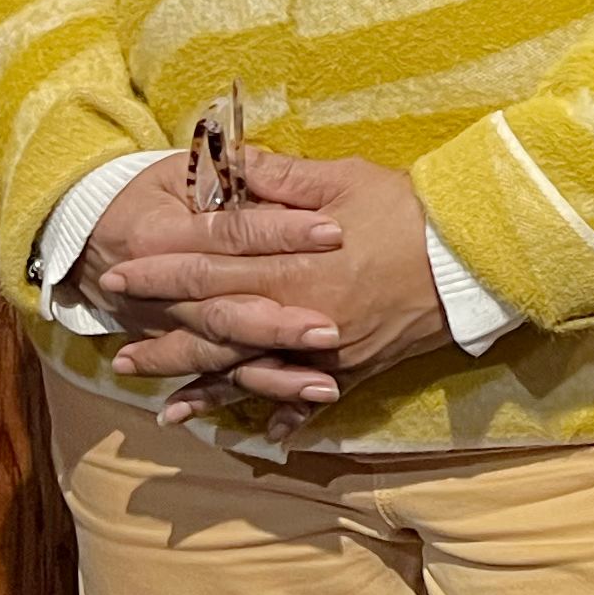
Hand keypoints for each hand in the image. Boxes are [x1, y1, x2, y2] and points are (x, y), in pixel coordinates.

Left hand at [96, 147, 450, 422]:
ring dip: (206, 390)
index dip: (161, 274)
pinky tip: (257, 432)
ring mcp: (327, 351)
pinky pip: (315, 398)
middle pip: (218, 331)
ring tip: (163, 407)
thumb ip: (279, 178)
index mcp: (292, 267)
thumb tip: (227, 162)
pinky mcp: (358, 367)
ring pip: (254, 375)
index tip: (120, 274)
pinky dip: (286, 414)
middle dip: (166, 338)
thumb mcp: (343, 180)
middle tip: (117, 346)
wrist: (476, 256)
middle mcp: (300, 317)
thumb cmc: (409, 210)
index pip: (209, 271)